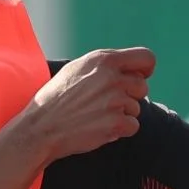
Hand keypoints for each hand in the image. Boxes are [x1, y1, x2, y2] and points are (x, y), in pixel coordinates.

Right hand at [19, 47, 155, 162]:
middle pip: (142, 86)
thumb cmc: (55, 99)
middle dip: (130, 96)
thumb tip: (127, 68)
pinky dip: (120, 130)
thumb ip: (103, 65)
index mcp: (104, 60)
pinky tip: (101, 127)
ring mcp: (116, 101)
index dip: (145, 70)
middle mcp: (112, 78)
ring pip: (136, 108)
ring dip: (121, 114)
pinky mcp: (116, 123)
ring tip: (97, 116)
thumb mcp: (76, 69)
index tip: (138, 77)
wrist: (41, 128)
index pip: (146, 58)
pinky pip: (133, 126)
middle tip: (107, 103)